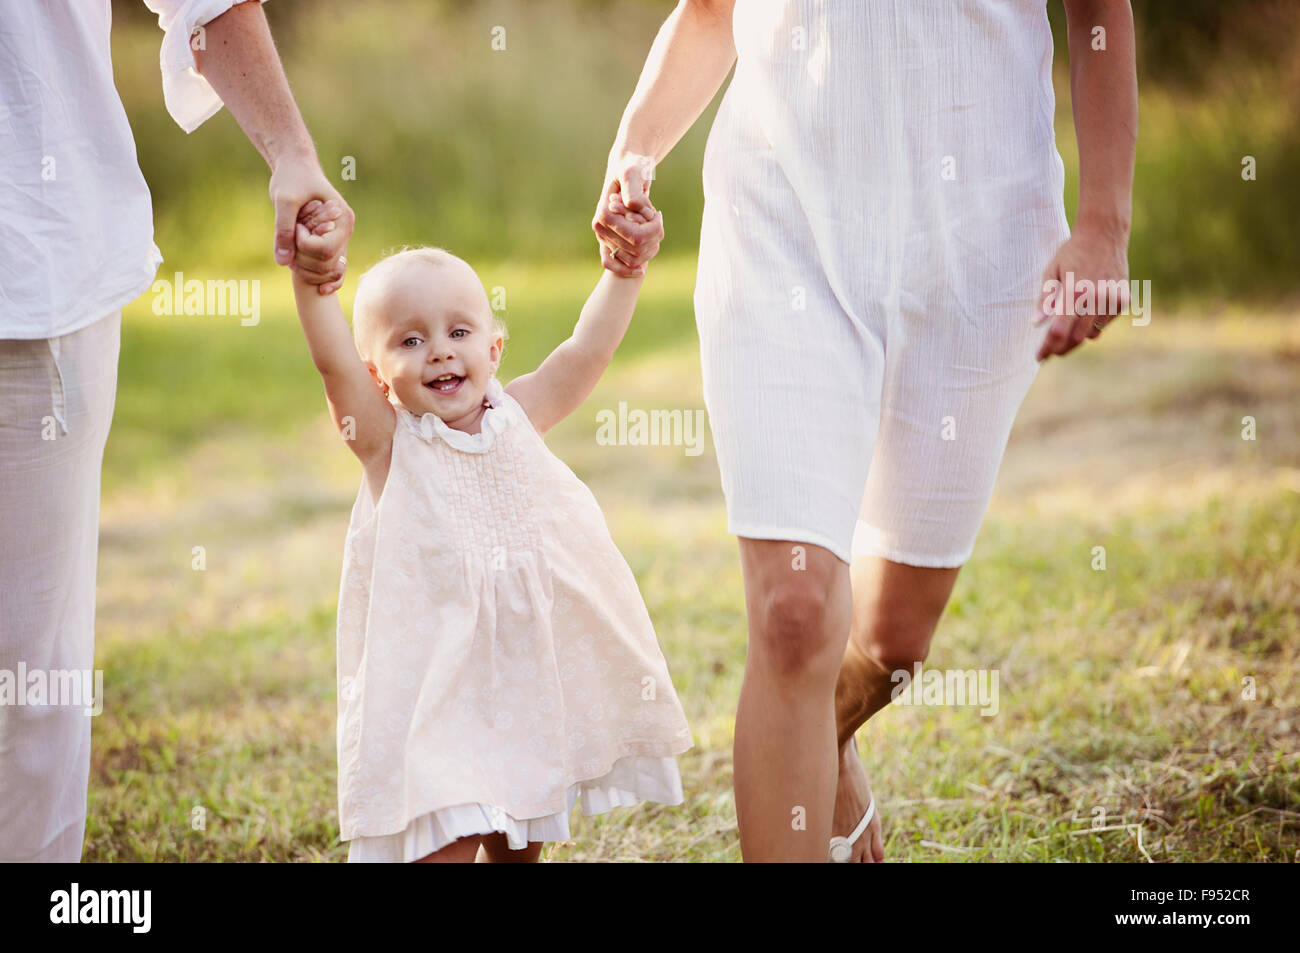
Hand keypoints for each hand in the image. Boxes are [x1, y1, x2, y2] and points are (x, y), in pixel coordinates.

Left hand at [269, 159, 353, 294]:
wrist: (295, 166)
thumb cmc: (292, 178)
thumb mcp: (283, 201)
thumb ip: (283, 230)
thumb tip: (282, 262)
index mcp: (342, 219)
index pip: (325, 249)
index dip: (304, 246)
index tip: (293, 228)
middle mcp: (345, 232)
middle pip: (327, 264)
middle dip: (303, 261)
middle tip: (286, 243)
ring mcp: (340, 239)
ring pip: (328, 270)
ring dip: (307, 269)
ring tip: (289, 251)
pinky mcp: (330, 243)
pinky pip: (333, 269)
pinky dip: (326, 280)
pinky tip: (320, 290)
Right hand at [592, 153, 662, 275]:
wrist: (627, 168)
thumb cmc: (631, 168)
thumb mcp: (634, 173)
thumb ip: (633, 190)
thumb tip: (632, 208)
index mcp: (604, 214)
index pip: (637, 236)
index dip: (652, 227)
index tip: (654, 211)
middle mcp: (600, 228)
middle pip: (637, 249)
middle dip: (654, 236)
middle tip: (657, 217)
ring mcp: (604, 237)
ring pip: (633, 259)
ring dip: (649, 248)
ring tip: (653, 228)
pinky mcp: (609, 243)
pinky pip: (615, 267)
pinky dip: (631, 269)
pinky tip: (642, 268)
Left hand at [1034, 220, 1129, 361]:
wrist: (1104, 234)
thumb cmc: (1072, 252)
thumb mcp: (1051, 272)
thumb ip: (1044, 300)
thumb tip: (1036, 324)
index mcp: (1074, 292)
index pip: (1058, 331)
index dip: (1047, 348)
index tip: (1040, 357)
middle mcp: (1095, 298)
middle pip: (1076, 338)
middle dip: (1061, 349)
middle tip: (1050, 352)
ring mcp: (1112, 299)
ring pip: (1092, 334)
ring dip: (1077, 338)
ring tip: (1065, 337)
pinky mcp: (1122, 299)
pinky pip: (1104, 324)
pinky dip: (1093, 326)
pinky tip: (1084, 317)